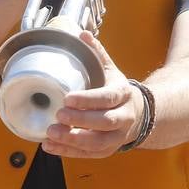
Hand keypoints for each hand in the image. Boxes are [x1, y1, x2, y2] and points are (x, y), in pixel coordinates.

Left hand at [44, 31, 141, 157]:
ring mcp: (117, 137)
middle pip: (104, 122)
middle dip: (80, 120)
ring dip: (73, 140)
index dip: (88, 100)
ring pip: (97, 143)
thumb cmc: (117, 91)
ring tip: (51, 133)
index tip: (67, 98)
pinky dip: (68, 152)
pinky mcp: (108, 150)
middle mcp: (124, 117)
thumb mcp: (111, 71)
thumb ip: (97, 54)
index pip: (106, 98)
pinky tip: (50, 146)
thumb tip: (81, 34)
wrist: (139, 115)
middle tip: (58, 115)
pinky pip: (88, 154)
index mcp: (123, 95)